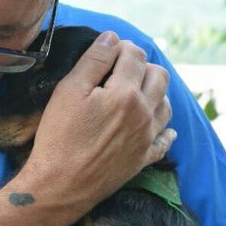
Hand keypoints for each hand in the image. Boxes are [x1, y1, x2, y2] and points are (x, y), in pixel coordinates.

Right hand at [19, 31, 174, 215]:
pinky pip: (166, 139)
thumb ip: (93, 61)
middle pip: (160, 75)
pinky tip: (156, 126)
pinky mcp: (143, 159)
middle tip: (120, 70)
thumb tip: (112, 38)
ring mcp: (147, 138)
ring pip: (167, 104)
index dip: (121, 47)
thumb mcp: (68, 91)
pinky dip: (165, 128)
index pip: (135, 55)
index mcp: (126, 93)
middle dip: (143, 65)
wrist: (61, 186)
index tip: (108, 51)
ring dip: (154, 92)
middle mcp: (144, 113)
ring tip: (134, 92)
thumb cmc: (59, 137)